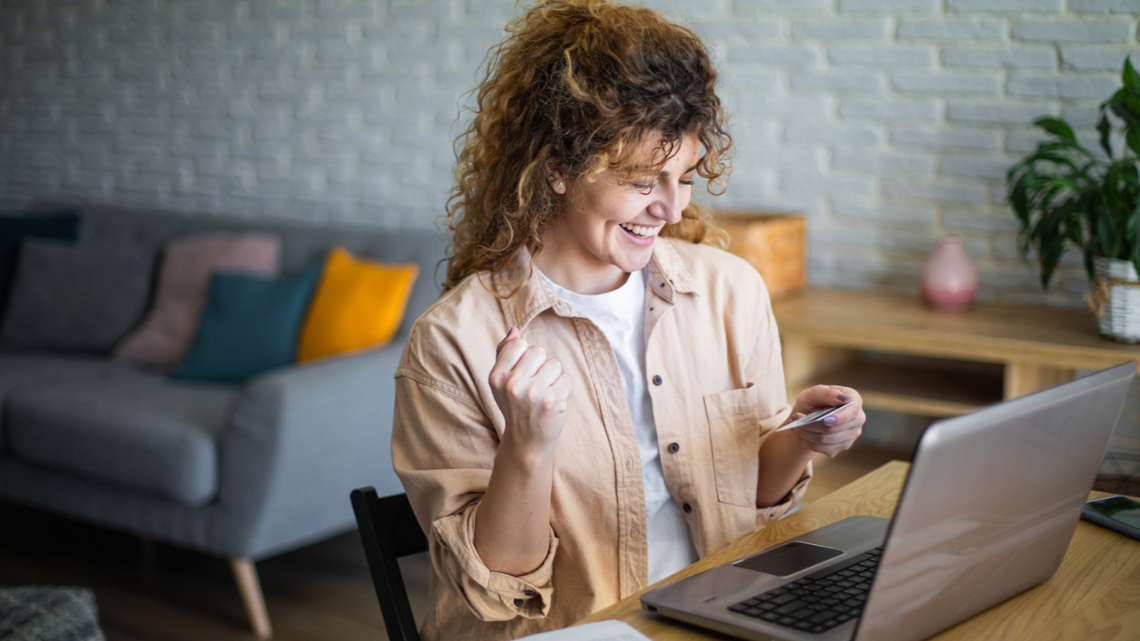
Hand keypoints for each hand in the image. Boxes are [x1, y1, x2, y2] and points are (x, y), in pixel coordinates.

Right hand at [488, 327, 571, 455]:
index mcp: (496, 376)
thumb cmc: (515, 407)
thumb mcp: (502, 382)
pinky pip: (566, 379)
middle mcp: (512, 384)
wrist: (526, 442)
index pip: (519, 343)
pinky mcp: (552, 401)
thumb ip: (505, 353)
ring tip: (543, 396)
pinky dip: (563, 390)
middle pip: (539, 351)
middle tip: (533, 388)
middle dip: (541, 366)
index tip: (523, 374)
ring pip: (555, 365)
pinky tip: (552, 403)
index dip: (525, 357)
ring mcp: (533, 393)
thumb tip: (515, 329)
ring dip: (553, 379)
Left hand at [784, 385, 864, 456]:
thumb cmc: (813, 400)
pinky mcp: (842, 446)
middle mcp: (857, 418)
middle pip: (834, 428)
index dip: (840, 417)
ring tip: (794, 425)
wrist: (807, 415)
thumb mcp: (814, 393)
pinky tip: (801, 434)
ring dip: (805, 433)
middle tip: (795, 417)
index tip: (825, 420)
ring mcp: (852, 434)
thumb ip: (827, 394)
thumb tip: (844, 399)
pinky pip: (823, 449)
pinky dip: (807, 442)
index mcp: (854, 400)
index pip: (852, 411)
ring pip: (826, 439)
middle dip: (811, 424)